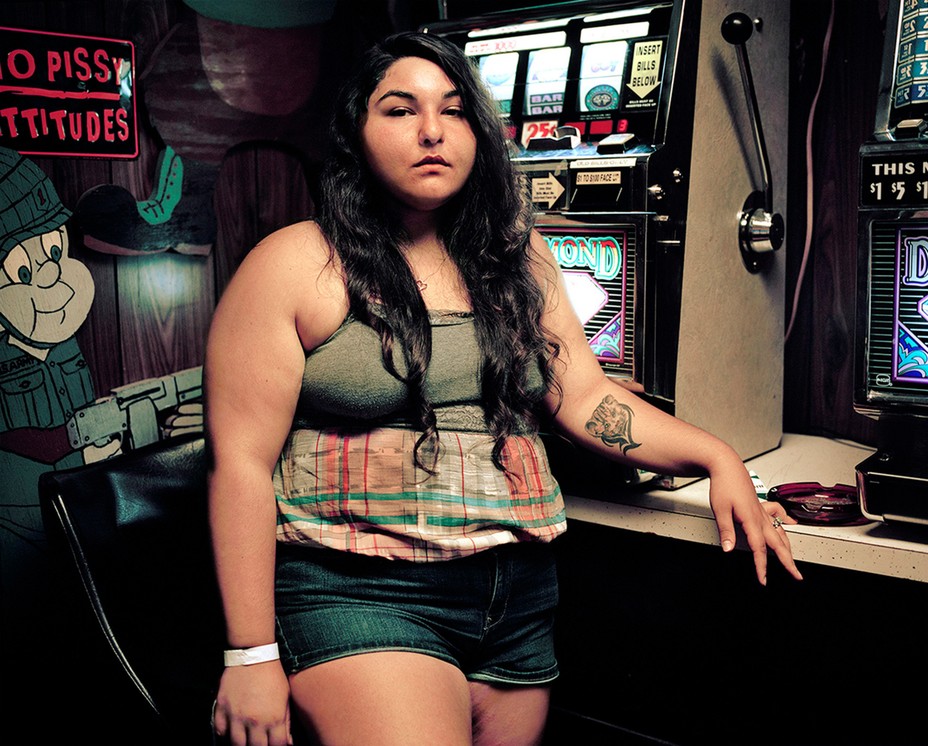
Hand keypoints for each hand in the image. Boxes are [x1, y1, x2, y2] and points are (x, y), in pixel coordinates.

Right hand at [213, 661, 291, 745]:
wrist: (254, 654)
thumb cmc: (273, 675)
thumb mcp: (286, 697)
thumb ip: (286, 722)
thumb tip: (287, 742)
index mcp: (273, 718)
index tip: (274, 745)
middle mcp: (254, 720)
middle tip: (259, 743)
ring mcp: (236, 715)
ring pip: (236, 744)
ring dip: (242, 744)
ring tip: (246, 740)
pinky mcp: (222, 707)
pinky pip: (220, 730)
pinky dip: (225, 734)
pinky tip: (231, 731)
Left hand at [708, 459, 802, 584]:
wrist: (727, 465)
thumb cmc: (724, 484)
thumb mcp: (720, 509)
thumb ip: (726, 531)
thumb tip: (729, 548)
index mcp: (751, 519)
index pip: (759, 548)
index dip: (761, 566)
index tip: (763, 579)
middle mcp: (761, 516)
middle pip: (778, 543)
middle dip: (787, 562)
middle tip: (796, 576)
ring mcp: (763, 510)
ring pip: (781, 531)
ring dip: (788, 547)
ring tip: (792, 559)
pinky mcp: (761, 505)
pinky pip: (778, 515)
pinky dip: (786, 521)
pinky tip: (791, 524)